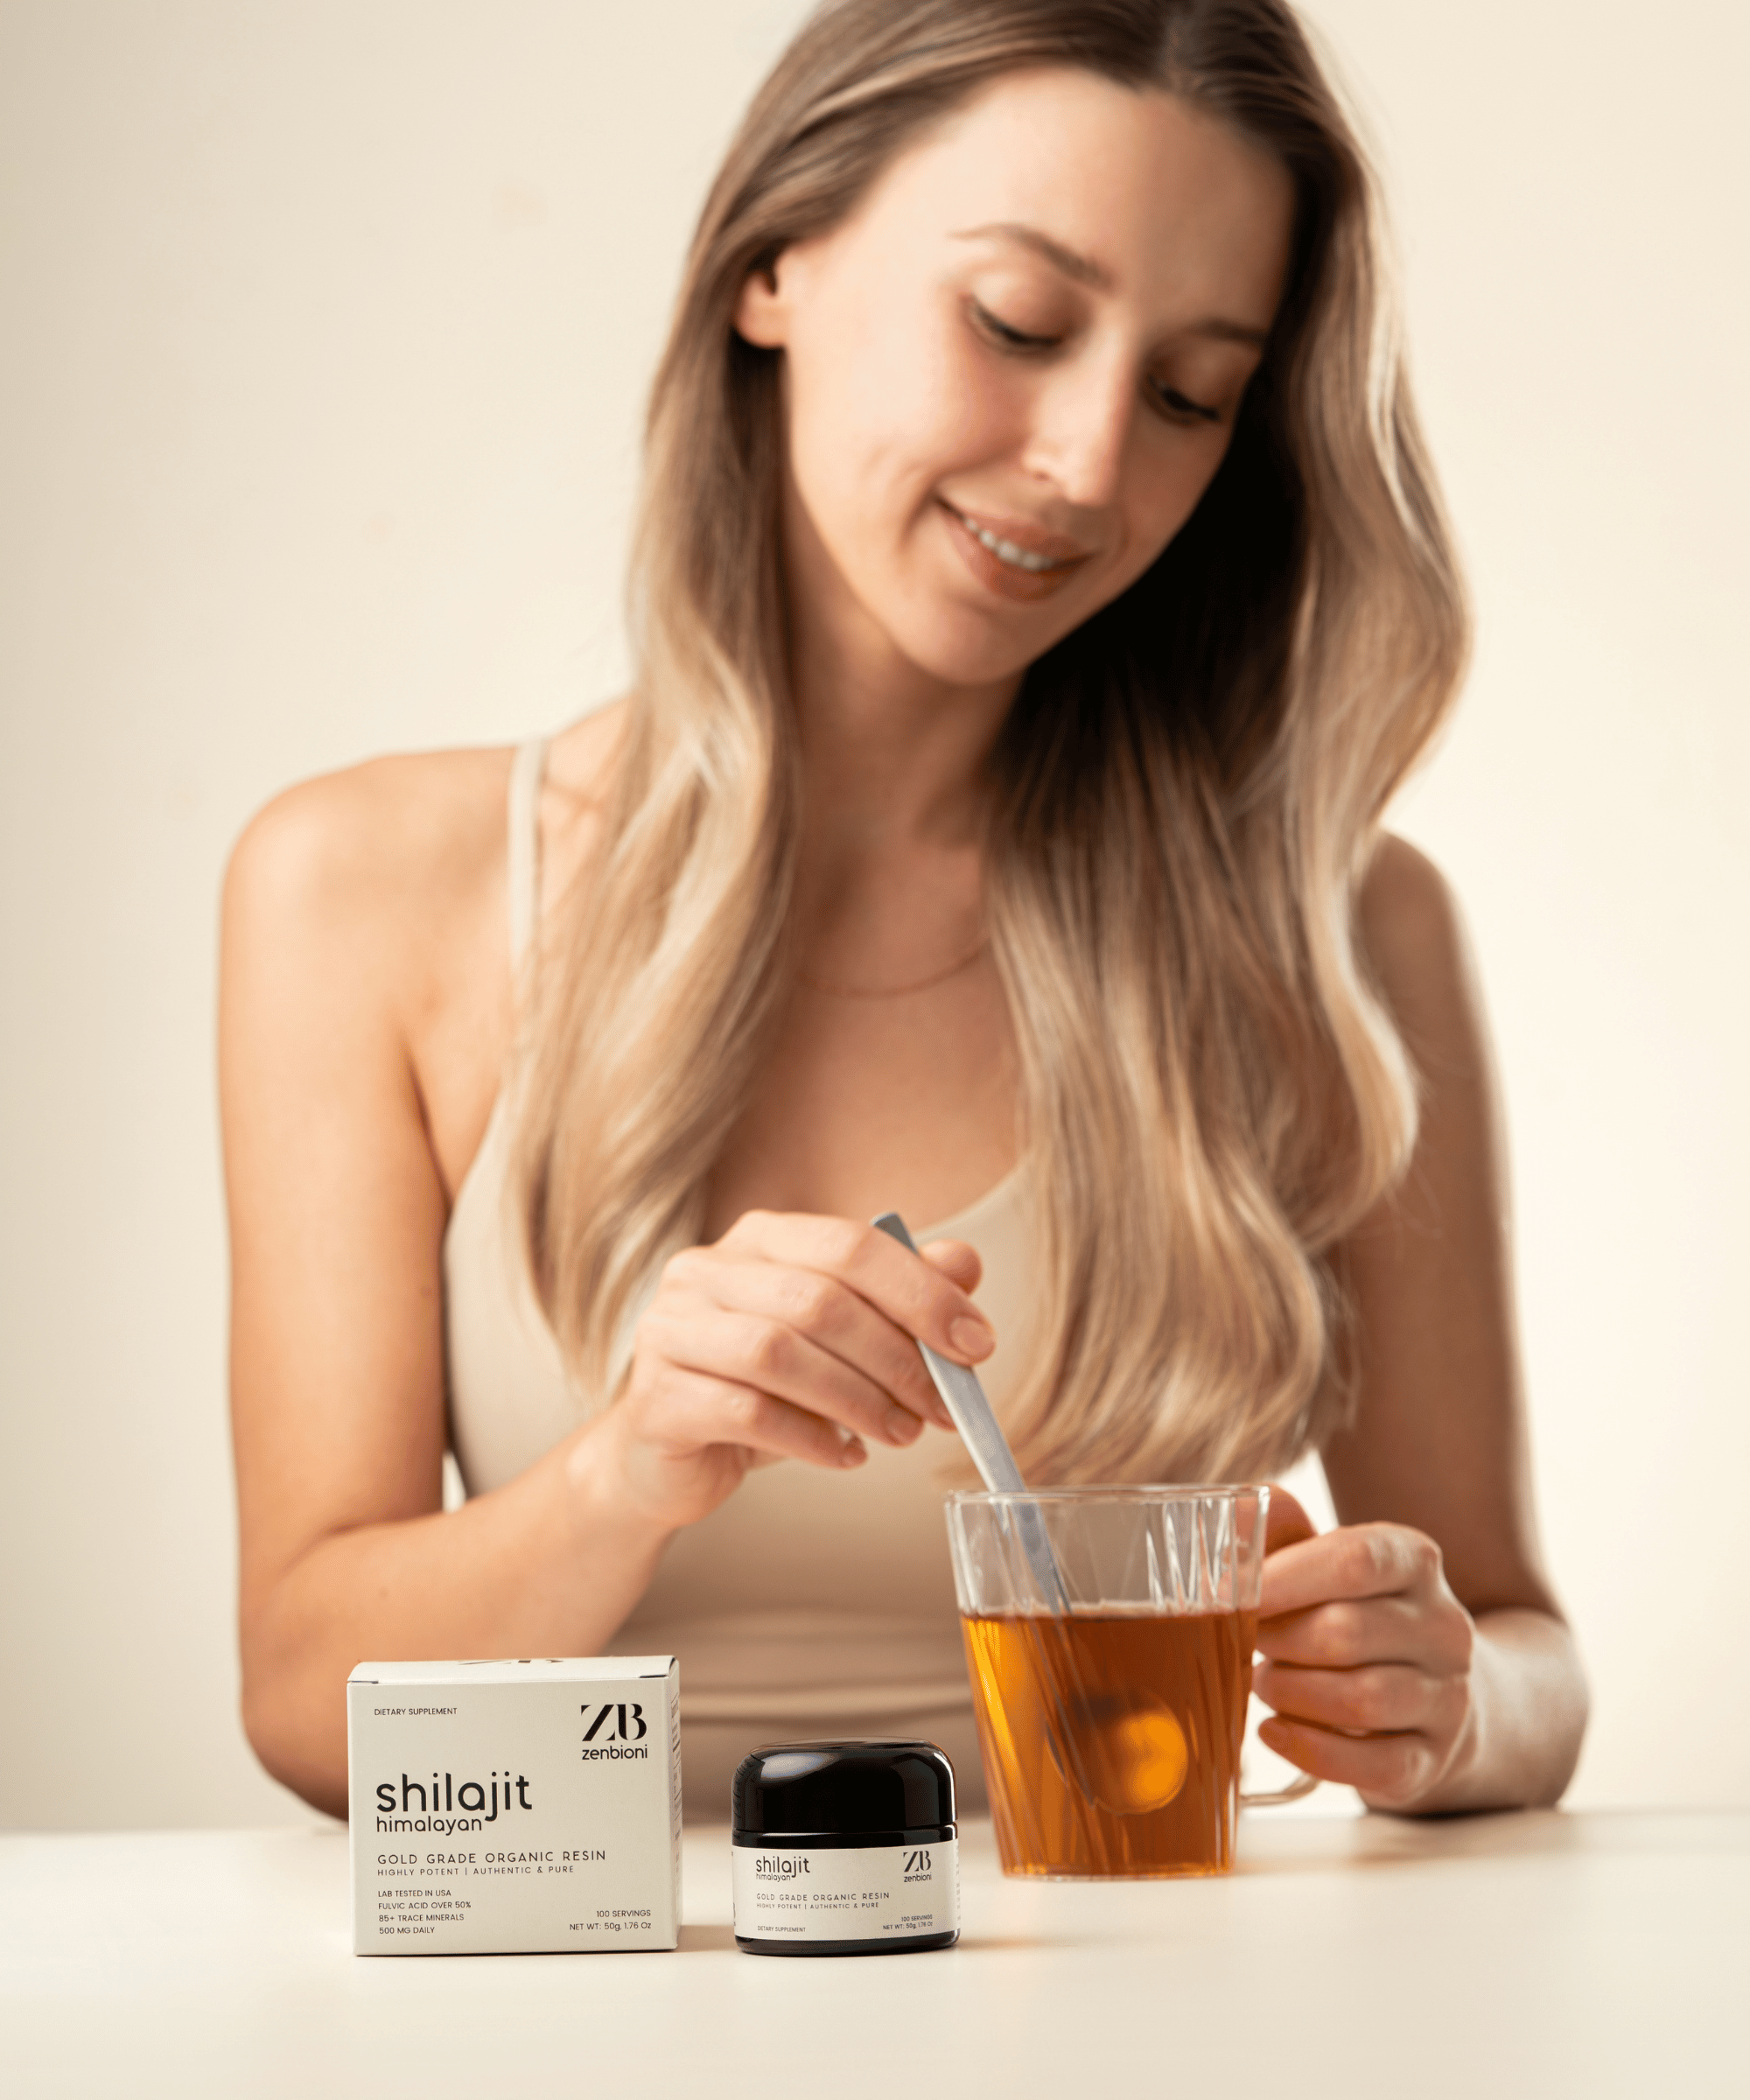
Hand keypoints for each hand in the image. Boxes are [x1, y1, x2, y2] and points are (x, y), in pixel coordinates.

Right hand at [586, 1211, 990, 1531]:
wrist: (664, 1459)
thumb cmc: (761, 1389)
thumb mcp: (837, 1341)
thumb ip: (898, 1296)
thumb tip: (964, 1263)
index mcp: (759, 1239)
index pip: (849, 1245)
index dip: (921, 1293)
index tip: (976, 1345)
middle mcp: (705, 1270)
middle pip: (819, 1299)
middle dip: (896, 1358)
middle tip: (943, 1407)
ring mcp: (669, 1330)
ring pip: (778, 1352)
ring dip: (857, 1399)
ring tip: (901, 1433)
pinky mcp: (655, 1398)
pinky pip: (744, 1411)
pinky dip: (810, 1438)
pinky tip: (846, 1456)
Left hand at [1252, 1489, 1478, 1811]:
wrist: (1431, 1686)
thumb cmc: (1355, 1613)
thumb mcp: (1327, 1563)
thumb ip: (1279, 1536)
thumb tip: (1228, 1515)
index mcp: (1415, 1561)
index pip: (1355, 1560)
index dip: (1284, 1578)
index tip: (1229, 1593)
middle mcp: (1443, 1627)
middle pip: (1346, 1632)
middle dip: (1278, 1641)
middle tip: (1247, 1642)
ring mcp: (1448, 1696)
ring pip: (1360, 1700)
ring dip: (1290, 1693)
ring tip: (1265, 1682)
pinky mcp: (1435, 1757)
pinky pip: (1372, 1764)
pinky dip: (1309, 1749)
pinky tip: (1274, 1730)